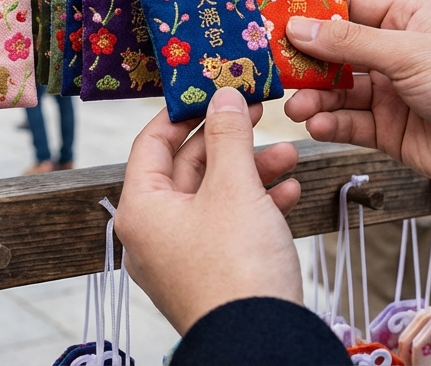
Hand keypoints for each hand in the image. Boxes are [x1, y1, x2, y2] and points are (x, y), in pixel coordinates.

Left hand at [116, 89, 303, 335]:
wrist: (262, 343)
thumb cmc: (237, 265)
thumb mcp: (234, 188)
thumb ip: (229, 137)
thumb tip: (223, 97)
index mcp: (140, 208)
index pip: (151, 143)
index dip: (183, 113)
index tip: (212, 90)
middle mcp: (151, 232)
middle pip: (186, 170)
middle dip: (229, 143)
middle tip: (260, 114)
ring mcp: (179, 257)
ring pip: (213, 198)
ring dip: (250, 172)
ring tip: (290, 155)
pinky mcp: (209, 274)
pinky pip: (226, 228)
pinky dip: (255, 206)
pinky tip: (289, 191)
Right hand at [283, 0, 430, 197]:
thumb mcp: (409, 55)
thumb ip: (350, 43)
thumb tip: (297, 26)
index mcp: (404, 19)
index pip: (348, 5)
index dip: (311, 8)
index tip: (271, 13)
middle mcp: (392, 52)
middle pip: (334, 51)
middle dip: (304, 60)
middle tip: (272, 66)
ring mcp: (388, 92)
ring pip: (337, 90)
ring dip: (314, 98)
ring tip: (297, 107)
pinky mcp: (387, 129)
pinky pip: (349, 122)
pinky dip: (330, 124)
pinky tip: (317, 126)